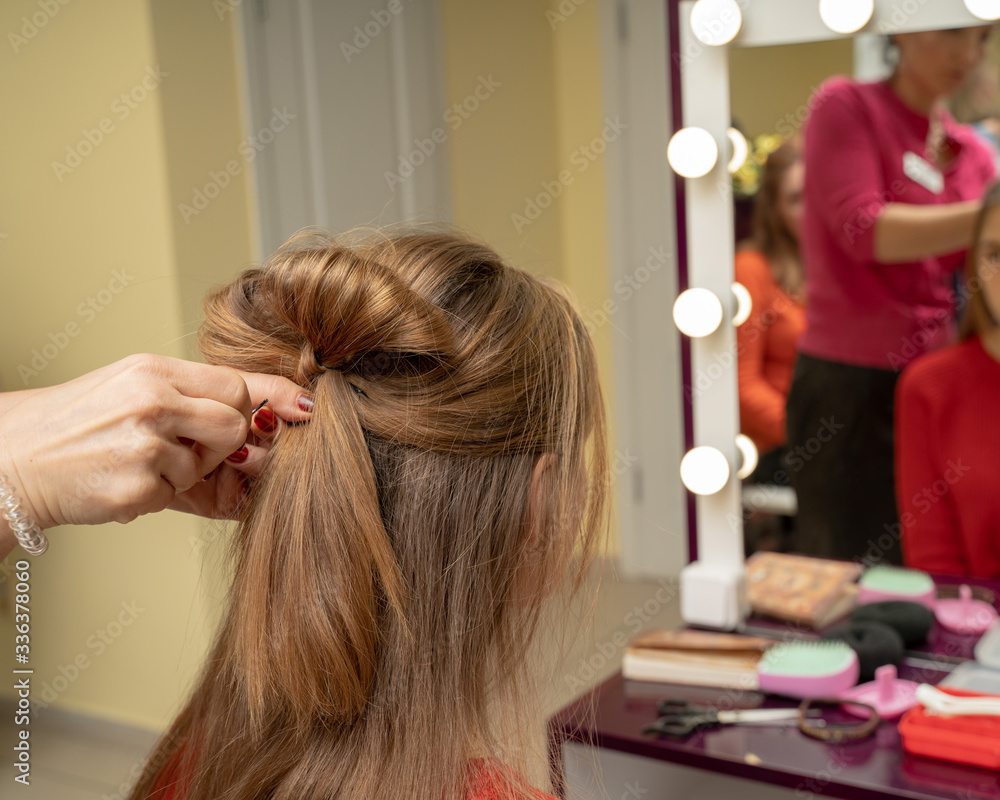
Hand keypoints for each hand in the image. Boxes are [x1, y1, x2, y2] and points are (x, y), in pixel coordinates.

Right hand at [0, 354, 311, 530]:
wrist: (14, 459)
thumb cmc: (84, 424)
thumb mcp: (136, 389)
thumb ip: (196, 397)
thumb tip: (277, 415)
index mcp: (154, 371)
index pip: (235, 382)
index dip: (266, 400)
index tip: (299, 409)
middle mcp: (151, 400)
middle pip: (236, 422)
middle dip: (227, 441)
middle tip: (192, 446)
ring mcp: (143, 444)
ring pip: (207, 463)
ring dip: (185, 472)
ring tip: (141, 461)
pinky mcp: (136, 486)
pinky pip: (176, 495)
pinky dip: (157, 495)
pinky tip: (124, 480)